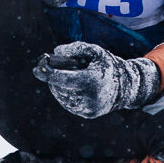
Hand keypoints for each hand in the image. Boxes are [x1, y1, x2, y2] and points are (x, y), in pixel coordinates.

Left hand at [33, 42, 159, 118]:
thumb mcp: (94, 51)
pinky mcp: (87, 114)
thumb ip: (76, 48)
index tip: (38, 67)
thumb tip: (57, 51)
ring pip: (61, 96)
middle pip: (60, 87)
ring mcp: (89, 108)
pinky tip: (68, 85)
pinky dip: (63, 94)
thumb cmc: (106, 65)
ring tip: (63, 75)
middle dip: (51, 77)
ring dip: (56, 86)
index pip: (65, 78)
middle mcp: (91, 97)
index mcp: (93, 79)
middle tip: (45, 67)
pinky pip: (67, 103)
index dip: (50, 73)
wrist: (125, 87)